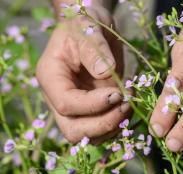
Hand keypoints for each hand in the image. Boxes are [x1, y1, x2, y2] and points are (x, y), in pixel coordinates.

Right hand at [37, 5, 129, 143]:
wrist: (92, 30)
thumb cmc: (85, 25)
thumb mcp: (87, 28)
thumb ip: (94, 49)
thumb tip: (105, 73)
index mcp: (51, 78)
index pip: (66, 104)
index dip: (93, 105)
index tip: (117, 93)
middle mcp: (59, 98)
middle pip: (74, 130)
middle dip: (103, 124)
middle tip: (126, 105)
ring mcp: (76, 108)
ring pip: (89, 136)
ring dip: (113, 126)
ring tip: (130, 103)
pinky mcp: (92, 111)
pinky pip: (103, 130)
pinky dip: (119, 124)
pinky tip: (129, 105)